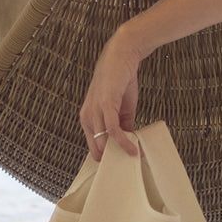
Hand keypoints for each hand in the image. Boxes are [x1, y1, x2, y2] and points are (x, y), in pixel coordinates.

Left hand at [79, 31, 140, 159]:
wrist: (122, 56)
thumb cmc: (121, 81)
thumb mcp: (122, 108)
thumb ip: (124, 126)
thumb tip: (129, 144)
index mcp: (88, 118)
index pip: (93, 146)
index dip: (106, 157)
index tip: (120, 165)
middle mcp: (86, 116)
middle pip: (97, 149)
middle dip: (113, 159)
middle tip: (129, 166)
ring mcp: (94, 111)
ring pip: (103, 143)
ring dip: (120, 153)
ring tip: (135, 157)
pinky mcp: (105, 105)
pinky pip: (113, 131)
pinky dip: (123, 142)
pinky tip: (133, 149)